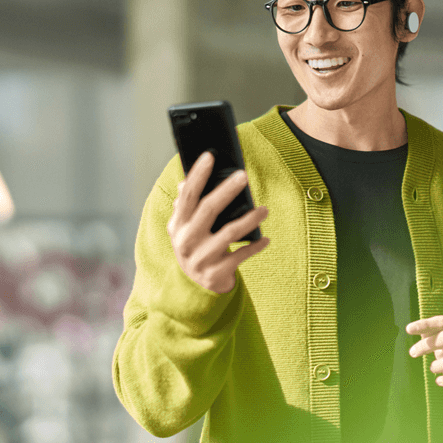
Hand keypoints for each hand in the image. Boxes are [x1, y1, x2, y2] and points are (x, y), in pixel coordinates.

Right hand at [166, 151, 269, 293]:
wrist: (194, 286)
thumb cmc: (195, 246)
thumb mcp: (184, 227)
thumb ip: (185, 206)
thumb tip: (185, 182)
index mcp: (177, 225)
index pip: (187, 195)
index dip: (197, 175)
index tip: (209, 156)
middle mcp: (186, 241)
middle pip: (208, 209)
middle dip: (226, 190)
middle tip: (243, 175)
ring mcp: (201, 258)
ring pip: (229, 233)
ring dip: (249, 219)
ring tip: (264, 210)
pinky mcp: (215, 273)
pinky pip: (239, 256)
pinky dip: (254, 247)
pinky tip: (265, 239)